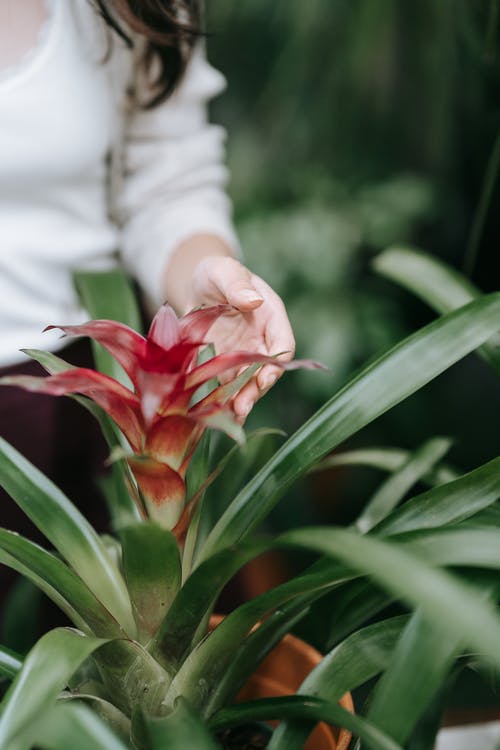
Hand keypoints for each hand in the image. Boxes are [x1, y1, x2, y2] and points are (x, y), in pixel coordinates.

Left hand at [186, 255, 294, 419]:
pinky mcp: (224, 365)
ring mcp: (243, 356)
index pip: (283, 344)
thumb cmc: (216, 273)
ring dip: (239, 402)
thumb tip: (253, 301)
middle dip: (255, 391)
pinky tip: (213, 416)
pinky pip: (225, 386)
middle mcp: (261, 341)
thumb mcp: (224, 271)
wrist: (199, 285)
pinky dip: (221, 400)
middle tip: (242, 408)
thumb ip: (237, 284)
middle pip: (265, 371)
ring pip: (246, 384)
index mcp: (271, 317)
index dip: (276, 364)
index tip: (265, 378)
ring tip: (229, 419)